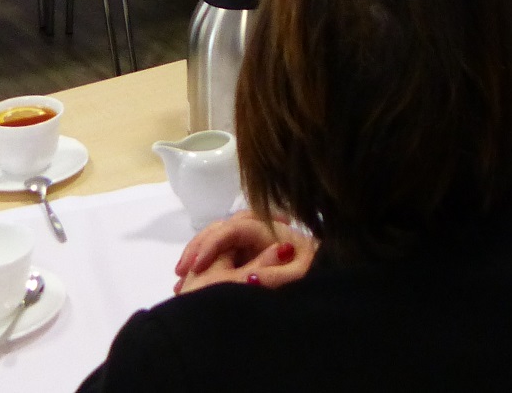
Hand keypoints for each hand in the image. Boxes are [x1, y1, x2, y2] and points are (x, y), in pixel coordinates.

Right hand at [174, 212, 314, 293]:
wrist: (330, 275)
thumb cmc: (316, 271)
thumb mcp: (299, 277)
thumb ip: (275, 275)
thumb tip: (248, 277)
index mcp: (270, 229)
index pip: (234, 228)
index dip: (212, 244)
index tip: (196, 266)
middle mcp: (259, 230)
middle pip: (221, 229)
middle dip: (198, 247)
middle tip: (181, 272)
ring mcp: (252, 242)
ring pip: (218, 242)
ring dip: (198, 257)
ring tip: (181, 280)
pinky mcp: (248, 254)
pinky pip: (222, 255)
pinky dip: (205, 266)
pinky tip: (191, 283)